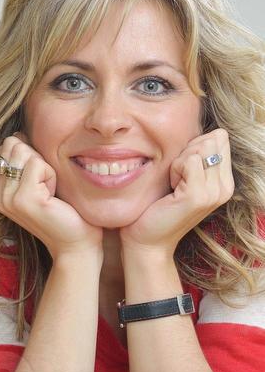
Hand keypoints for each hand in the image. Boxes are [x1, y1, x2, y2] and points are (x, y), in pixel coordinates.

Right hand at [0, 134, 100, 260]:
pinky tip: (54, 195)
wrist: (76, 243)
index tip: (41, 180)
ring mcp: (8, 198)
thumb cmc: (65, 212)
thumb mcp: (40, 183)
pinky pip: (37, 164)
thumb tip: (19, 134)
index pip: (5, 148)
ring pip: (23, 152)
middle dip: (37, 158)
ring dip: (45, 166)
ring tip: (51, 191)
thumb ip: (26, 162)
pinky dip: (52, 174)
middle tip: (48, 186)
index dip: (29, 154)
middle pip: (12, 145)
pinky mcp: (24, 199)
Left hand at [122, 129, 233, 255]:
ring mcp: (215, 193)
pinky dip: (174, 169)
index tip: (181, 170)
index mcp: (225, 182)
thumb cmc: (156, 207)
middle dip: (186, 151)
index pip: (219, 139)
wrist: (146, 240)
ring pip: (200, 149)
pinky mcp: (199, 196)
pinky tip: (171, 187)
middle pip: (212, 140)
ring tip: (173, 184)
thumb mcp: (180, 178)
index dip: (194, 146)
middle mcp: (226, 187)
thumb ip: (194, 157)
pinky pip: (189, 161)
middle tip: (175, 178)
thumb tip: (208, 131)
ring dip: (178, 162)